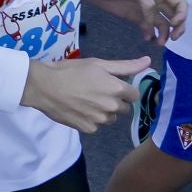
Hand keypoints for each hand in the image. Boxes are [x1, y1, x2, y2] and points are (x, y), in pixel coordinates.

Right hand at [21, 56, 150, 133]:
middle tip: (96, 91)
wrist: (43, 86)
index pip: (135, 94)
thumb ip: (125, 66)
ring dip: (104, 112)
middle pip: (124, 108)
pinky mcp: (88, 129)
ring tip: (86, 101)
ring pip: (110, 118)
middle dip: (115, 101)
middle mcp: (112, 107)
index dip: (124, 89)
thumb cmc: (70, 71)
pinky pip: (96, 126)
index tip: (110, 85)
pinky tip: (78, 109)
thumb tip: (148, 62)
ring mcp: (100, 120)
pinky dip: (90, 119)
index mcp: (117, 89)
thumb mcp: (97, 64)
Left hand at [84, 0, 186, 43]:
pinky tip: (147, 39)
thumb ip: (146, 3)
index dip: (182, 15)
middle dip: (178, 28)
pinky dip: (151, 36)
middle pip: (176, 17)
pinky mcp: (137, 20)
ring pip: (164, 26)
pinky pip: (150, 30)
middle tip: (172, 39)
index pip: (180, 4)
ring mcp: (147, 12)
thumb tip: (153, 23)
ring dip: (164, 35)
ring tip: (158, 43)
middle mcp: (156, 2)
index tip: (174, 24)